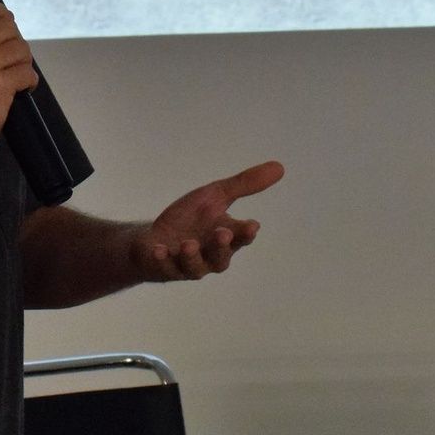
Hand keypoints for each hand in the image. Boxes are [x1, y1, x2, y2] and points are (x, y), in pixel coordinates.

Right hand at [0, 0, 37, 157]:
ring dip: (23, 64)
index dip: (0, 13)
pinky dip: (29, 82)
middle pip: (8, 26)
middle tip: (9, 62)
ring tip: (13, 77)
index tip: (4, 29)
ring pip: (21, 49)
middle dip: (14, 43)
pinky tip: (20, 90)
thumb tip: (4, 19)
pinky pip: (28, 72)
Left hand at [131, 160, 281, 280]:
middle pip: (220, 257)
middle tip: (222, 233)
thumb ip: (244, 184)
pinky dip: (162, 260)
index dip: (245, 233)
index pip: (241, 237)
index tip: (252, 226)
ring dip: (192, 257)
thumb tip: (280, 167)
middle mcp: (209, 256)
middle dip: (221, 247)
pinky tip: (159, 250)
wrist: (154, 237)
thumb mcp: (216, 195)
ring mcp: (186, 265)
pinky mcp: (163, 268)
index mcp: (226, 237)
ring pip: (194, 267)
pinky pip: (164, 268)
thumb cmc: (190, 219)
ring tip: (188, 244)